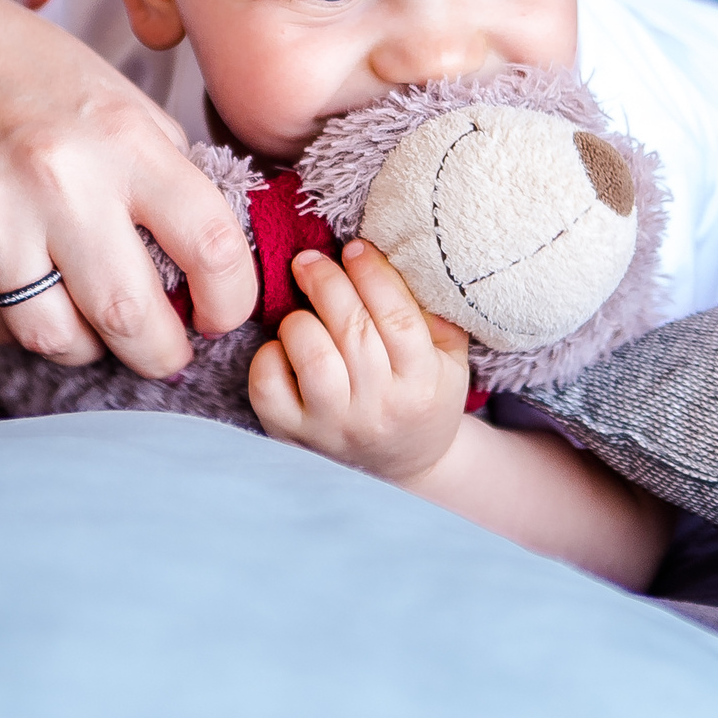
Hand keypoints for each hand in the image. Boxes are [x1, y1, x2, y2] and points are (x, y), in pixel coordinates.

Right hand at [0, 0, 257, 377]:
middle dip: (162, 353)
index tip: (222, 314)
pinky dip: (25, 327)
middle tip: (166, 350)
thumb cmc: (34, 78)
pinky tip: (36, 294)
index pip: (209, 246)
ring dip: (90, 349)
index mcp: (123, 139)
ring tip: (97, 327)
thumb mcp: (126, 103)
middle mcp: (58, 181)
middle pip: (131, 318)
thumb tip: (214, 267)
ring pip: (57, 340)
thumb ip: (170, 179)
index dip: (231, 300)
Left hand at [247, 241, 471, 482]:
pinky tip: (284, 349)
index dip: (373, 274)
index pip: (398, 317)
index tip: (355, 248)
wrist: (402, 468)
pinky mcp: (293, 435)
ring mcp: (332, 426)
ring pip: (311, 355)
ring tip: (303, 312)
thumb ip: (433, 314)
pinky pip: (268, 385)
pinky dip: (269, 355)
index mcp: (422, 384)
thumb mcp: (449, 361)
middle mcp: (378, 408)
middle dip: (327, 282)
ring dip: (301, 319)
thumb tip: (393, 259)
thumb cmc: (422, 398)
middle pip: (352, 329)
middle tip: (310, 260)